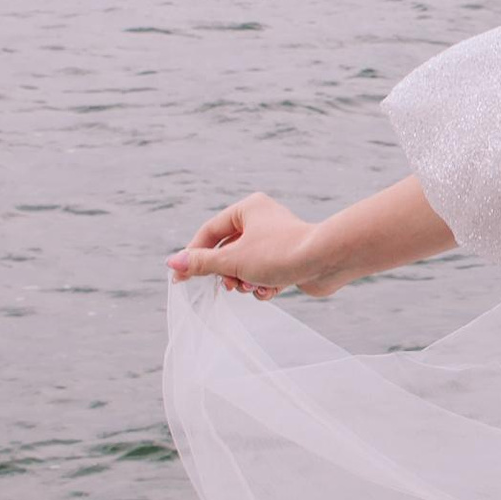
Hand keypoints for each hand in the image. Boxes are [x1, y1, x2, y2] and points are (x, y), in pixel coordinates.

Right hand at [169, 193, 319, 297]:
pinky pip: (265, 274)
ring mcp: (276, 241)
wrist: (326, 262)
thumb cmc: (278, 254)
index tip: (180, 277)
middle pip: (228, 251)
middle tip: (228, 286)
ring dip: (245, 282)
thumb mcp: (233, 260)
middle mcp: (262, 220)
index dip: (194, 255)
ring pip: (246, 266)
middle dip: (227, 273)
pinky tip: (271, 290)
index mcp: (247, 209)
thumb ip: (202, 263)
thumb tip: (173, 263)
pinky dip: (263, 285)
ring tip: (253, 287)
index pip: (210, 231)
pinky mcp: (288, 260)